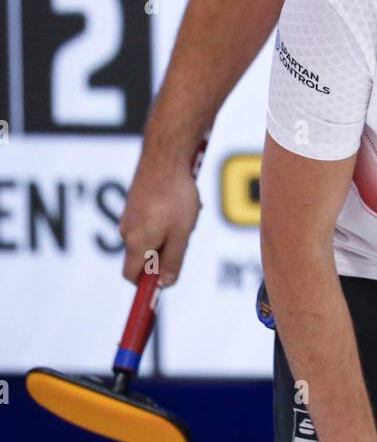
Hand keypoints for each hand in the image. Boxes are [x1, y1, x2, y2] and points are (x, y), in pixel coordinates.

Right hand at [118, 154, 200, 286]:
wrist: (165, 156)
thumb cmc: (176, 196)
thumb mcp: (181, 234)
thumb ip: (173, 261)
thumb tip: (164, 285)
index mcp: (137, 243)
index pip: (131, 276)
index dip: (146, 284)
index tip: (163, 283)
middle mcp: (127, 231)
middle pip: (143, 256)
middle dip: (164, 253)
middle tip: (184, 236)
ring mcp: (129, 215)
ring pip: (150, 236)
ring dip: (168, 233)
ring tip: (185, 215)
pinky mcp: (134, 202)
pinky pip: (150, 220)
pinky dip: (165, 218)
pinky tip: (180, 203)